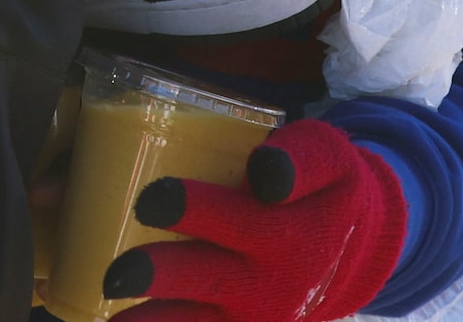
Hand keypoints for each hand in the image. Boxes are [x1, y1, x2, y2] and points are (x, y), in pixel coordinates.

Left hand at [102, 120, 406, 321]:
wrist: (350, 253)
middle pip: (204, 279)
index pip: (240, 219)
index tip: (153, 200)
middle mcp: (268, 283)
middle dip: (158, 276)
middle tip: (117, 274)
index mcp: (289, 233)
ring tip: (111, 319)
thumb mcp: (332, 158)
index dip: (197, 209)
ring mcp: (251, 316)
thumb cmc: (325, 190)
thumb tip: (266, 171)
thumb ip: (302, 157)